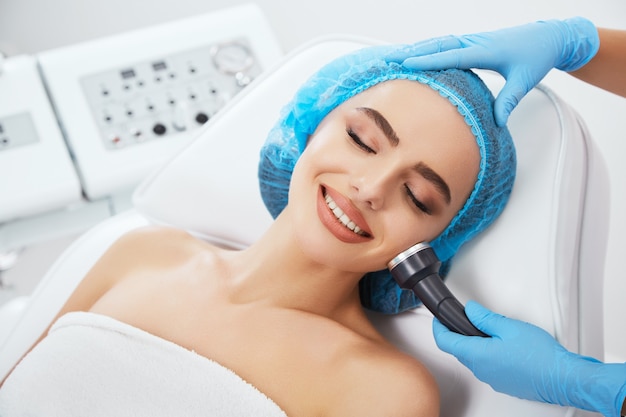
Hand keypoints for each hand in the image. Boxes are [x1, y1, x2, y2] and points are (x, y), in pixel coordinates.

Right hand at [387, 17, 598, 125]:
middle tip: (389, 58)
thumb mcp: (525, 80)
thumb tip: (497, 122)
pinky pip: (446, 44)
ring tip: (395, 55)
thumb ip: (509, 100)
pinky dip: (428, 48)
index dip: (428, 60)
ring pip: (439, 43)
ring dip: (416, 48)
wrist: (549, 37)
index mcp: (486, 50)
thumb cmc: (537, 56)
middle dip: (412, 51)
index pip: (451, 56)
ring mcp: (473, 40)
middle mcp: (475, 42)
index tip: (407, 64)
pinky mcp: (473, 42)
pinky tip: (416, 54)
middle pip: (437, 46)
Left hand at [433, 301, 625, 415]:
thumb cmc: (541, 356)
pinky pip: (487, 367)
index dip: (438, 328)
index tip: (438, 318)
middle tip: (460, 319)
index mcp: (478, 355)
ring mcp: (492, 379)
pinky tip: (499, 346)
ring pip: (473, 359)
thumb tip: (470, 310)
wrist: (564, 379)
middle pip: (458, 350)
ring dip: (473, 344)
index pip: (445, 342)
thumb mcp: (509, 327)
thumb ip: (485, 318)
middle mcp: (481, 370)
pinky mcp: (504, 383)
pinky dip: (486, 354)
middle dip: (456, 334)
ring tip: (484, 330)